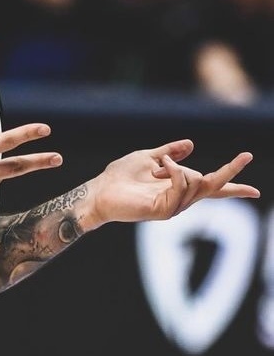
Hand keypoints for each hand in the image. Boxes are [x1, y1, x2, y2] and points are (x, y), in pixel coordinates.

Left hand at [84, 139, 259, 227]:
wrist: (99, 190)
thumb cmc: (119, 176)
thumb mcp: (148, 157)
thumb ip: (170, 152)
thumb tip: (191, 144)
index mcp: (178, 186)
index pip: (212, 188)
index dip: (233, 187)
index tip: (256, 191)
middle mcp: (179, 199)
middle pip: (214, 187)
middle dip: (231, 172)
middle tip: (246, 155)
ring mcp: (172, 207)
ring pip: (197, 184)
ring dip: (180, 168)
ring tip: (160, 164)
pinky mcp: (162, 211)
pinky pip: (181, 189)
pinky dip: (174, 173)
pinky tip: (160, 168)